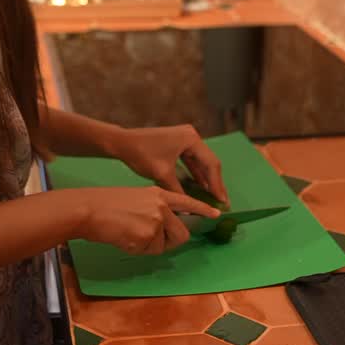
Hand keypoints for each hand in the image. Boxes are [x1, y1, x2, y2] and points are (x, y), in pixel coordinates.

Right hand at [78, 185, 218, 254]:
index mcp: (158, 194)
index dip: (203, 209)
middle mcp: (162, 206)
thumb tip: (164, 229)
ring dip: (151, 246)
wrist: (90, 209)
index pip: (187, 202)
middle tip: (151, 241)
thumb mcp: (136, 199)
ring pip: (164, 245)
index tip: (217, 213)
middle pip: (182, 233)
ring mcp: (156, 221)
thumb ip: (154, 210)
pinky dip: (138, 250)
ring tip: (130, 234)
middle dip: (171, 241)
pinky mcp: (148, 236)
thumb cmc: (106, 205)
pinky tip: (125, 238)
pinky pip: (150, 251)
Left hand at [112, 124, 228, 206]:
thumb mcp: (162, 175)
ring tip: (213, 197)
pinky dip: (195, 173)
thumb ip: (178, 191)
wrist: (122, 143)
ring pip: (201, 162)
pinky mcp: (178, 143)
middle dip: (214, 183)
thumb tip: (190, 209)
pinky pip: (191, 160)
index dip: (217, 184)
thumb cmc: (141, 155)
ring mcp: (185, 138)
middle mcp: (191, 135)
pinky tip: (199, 187)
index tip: (222, 201)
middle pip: (209, 162)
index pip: (211, 164)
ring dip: (206, 179)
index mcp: (191, 139)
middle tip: (222, 202)